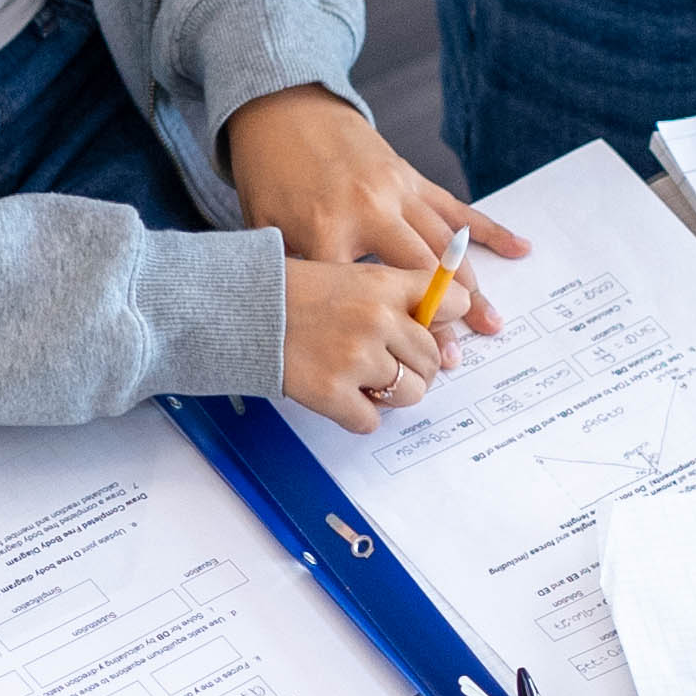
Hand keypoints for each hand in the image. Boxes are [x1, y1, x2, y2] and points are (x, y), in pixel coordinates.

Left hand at [221, 88, 521, 338]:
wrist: (284, 109)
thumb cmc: (270, 176)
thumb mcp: (266, 232)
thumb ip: (296, 276)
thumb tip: (322, 329)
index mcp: (327, 229)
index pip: (367, 295)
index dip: (392, 331)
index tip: (405, 362)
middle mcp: (369, 209)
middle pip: (417, 275)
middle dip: (441, 319)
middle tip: (455, 357)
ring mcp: (396, 190)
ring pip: (444, 247)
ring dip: (471, 289)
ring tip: (491, 324)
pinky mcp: (411, 176)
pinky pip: (455, 208)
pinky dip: (488, 231)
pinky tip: (518, 249)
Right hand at [279, 255, 462, 430]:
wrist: (241, 310)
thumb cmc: (293, 292)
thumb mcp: (350, 275)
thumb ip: (393, 297)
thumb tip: (435, 332)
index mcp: (384, 284)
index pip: (453, 301)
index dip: (446, 321)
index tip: (433, 332)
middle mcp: (377, 320)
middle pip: (432, 358)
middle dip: (416, 367)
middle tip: (391, 365)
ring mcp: (356, 358)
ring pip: (410, 393)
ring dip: (393, 394)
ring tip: (367, 382)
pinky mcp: (332, 393)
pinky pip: (372, 420)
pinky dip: (360, 415)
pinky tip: (342, 397)